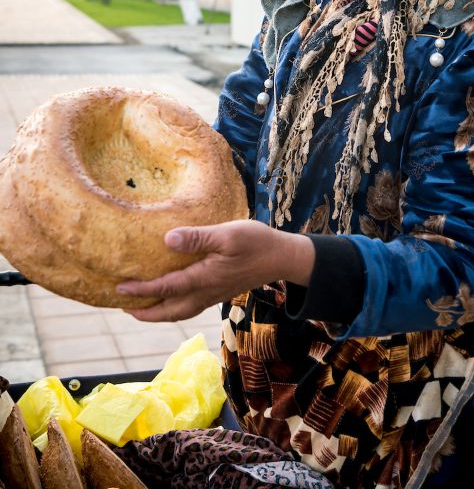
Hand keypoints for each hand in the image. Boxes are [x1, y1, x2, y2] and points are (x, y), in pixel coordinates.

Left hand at [117, 220, 314, 322]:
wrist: (283, 257)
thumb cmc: (257, 242)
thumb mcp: (228, 234)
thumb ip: (198, 237)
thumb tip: (168, 239)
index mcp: (204, 278)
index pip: (166, 288)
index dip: (140, 290)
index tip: (118, 288)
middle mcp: (206, 292)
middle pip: (169, 311)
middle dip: (145, 312)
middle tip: (122, 307)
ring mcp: (214, 294)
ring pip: (180, 311)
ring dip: (158, 312)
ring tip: (141, 306)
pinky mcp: (220, 291)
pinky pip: (190, 305)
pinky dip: (174, 305)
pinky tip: (172, 295)